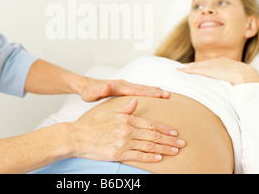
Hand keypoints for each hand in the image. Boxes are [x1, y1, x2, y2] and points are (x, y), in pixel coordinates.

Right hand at [68, 99, 184, 162]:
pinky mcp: (118, 153)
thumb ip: (125, 108)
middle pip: (153, 135)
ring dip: (164, 149)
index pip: (151, 124)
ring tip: (175, 151)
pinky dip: (149, 157)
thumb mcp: (110, 113)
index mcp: (126, 119)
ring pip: (148, 146)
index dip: (165, 129)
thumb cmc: (92, 124)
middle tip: (182, 143)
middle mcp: (127, 130)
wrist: (77, 136)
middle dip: (169, 140)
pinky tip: (159, 158)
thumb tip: (136, 101)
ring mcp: (123, 142)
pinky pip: (137, 156)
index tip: (175, 132)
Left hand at [79, 77, 169, 101]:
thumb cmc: (88, 92)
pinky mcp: (123, 87)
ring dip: (154, 90)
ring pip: (142, 87)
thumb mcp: (91, 93)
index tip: (160, 95)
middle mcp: (123, 84)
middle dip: (155, 91)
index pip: (136, 91)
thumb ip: (100, 90)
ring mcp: (124, 85)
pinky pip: (138, 89)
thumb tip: (108, 85)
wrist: (85, 85)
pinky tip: (154, 91)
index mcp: (118, 87)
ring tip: (166, 93)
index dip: (149, 93)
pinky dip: (148, 90)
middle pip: (142, 88)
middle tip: (169, 95)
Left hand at [177, 57, 258, 84]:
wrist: (248, 77)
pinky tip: (180, 70)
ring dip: (187, 68)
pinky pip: (195, 68)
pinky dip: (187, 69)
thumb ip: (232, 83)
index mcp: (226, 63)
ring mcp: (213, 65)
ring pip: (197, 65)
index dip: (202, 66)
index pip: (211, 65)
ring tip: (179, 69)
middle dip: (193, 66)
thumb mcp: (238, 80)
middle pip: (202, 63)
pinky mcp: (209, 69)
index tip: (195, 68)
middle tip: (183, 68)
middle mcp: (218, 62)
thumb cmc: (246, 81)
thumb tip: (232, 93)